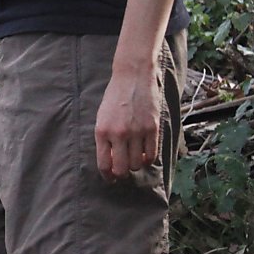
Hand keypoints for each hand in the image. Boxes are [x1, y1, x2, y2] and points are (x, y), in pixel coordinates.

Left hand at [95, 63, 163, 181]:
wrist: (133, 75)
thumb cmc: (115, 97)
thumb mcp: (102, 118)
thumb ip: (105, 140)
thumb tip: (110, 164)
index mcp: (102, 132)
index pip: (104, 165)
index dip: (107, 176)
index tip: (110, 178)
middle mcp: (118, 134)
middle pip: (121, 169)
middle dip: (121, 174)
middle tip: (123, 170)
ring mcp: (136, 131)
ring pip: (137, 164)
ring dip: (135, 165)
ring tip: (133, 157)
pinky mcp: (152, 128)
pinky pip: (151, 155)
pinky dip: (147, 159)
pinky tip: (144, 154)